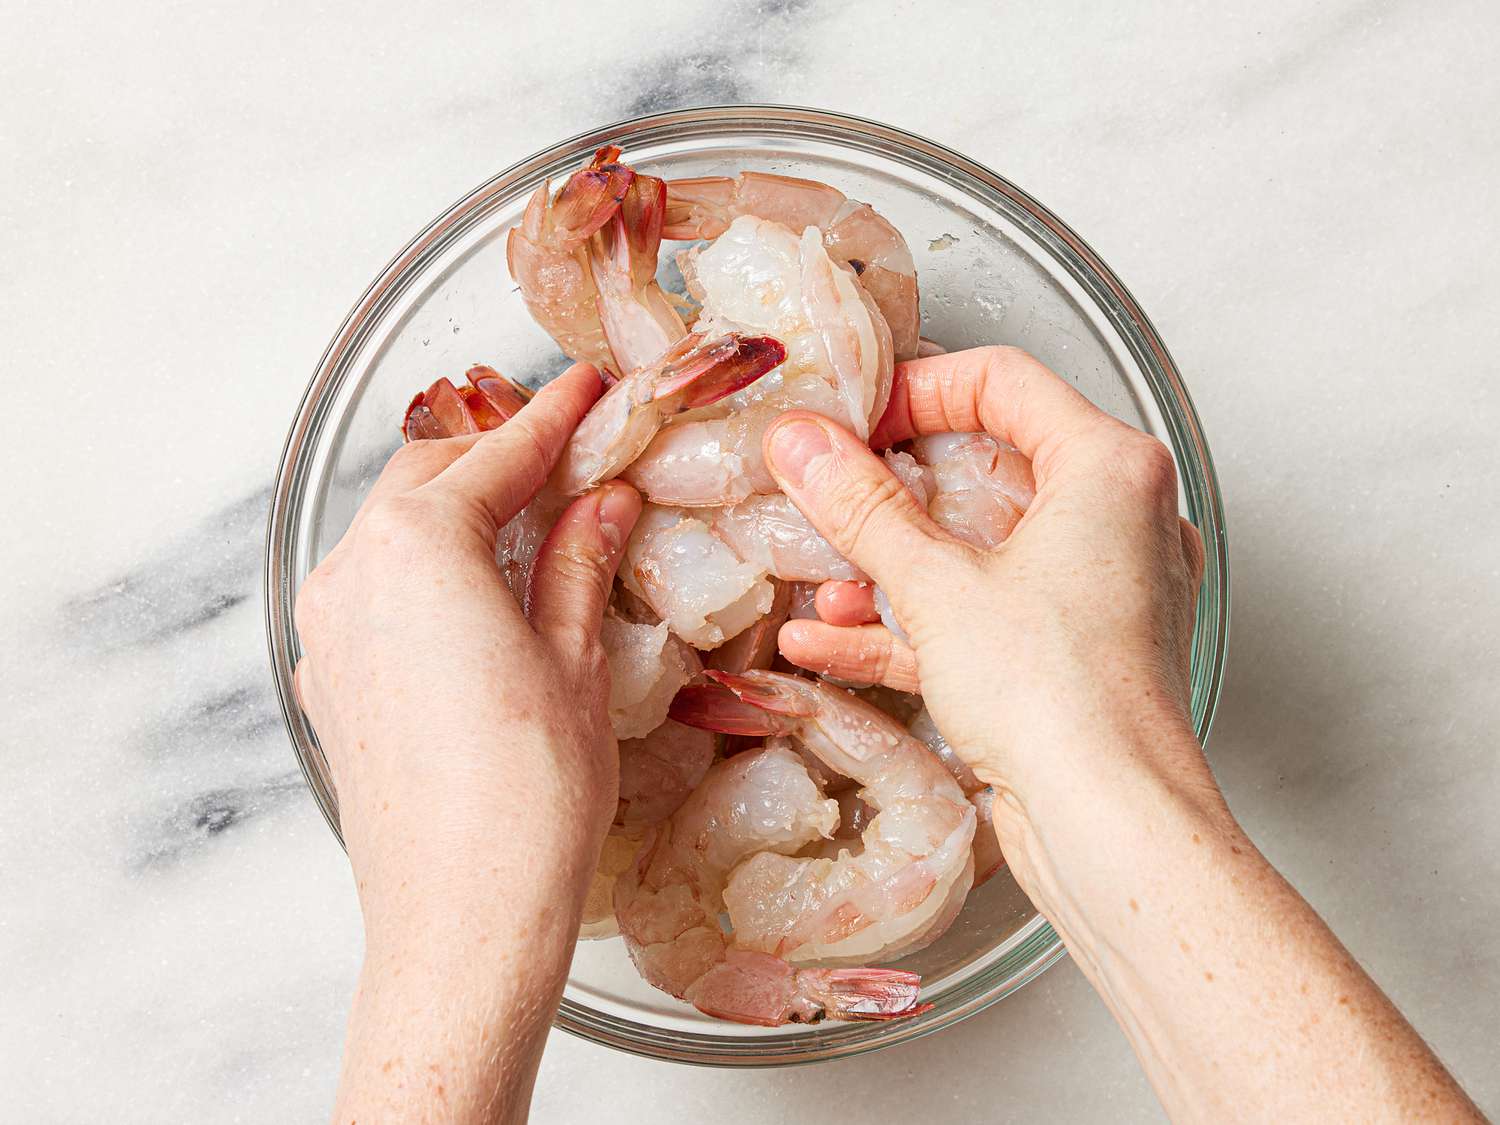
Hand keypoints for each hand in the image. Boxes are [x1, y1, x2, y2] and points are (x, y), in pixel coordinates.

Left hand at [293, 362, 641, 1121]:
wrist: (460, 926)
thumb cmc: (529, 799)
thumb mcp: (577, 660)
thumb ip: (578, 560)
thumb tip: (600, 499)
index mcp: (416, 548)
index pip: (495, 456)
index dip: (552, 418)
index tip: (588, 389)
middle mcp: (351, 574)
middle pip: (427, 479)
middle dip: (496, 457)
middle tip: (570, 452)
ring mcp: (326, 632)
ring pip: (393, 533)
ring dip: (458, 514)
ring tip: (535, 524)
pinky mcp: (326, 685)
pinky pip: (375, 593)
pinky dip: (428, 572)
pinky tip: (483, 598)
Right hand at [762, 346, 1213, 890]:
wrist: (1112, 826)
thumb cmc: (1062, 696)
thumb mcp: (936, 583)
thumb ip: (862, 506)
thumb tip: (805, 445)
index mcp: (1109, 468)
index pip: (1002, 382)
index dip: (913, 391)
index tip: (851, 423)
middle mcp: (1117, 520)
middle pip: (982, 472)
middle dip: (889, 498)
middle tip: (823, 496)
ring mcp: (1096, 592)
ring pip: (976, 552)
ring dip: (889, 569)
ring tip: (819, 585)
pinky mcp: (1069, 654)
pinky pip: (981, 616)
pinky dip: (911, 623)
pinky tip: (829, 640)